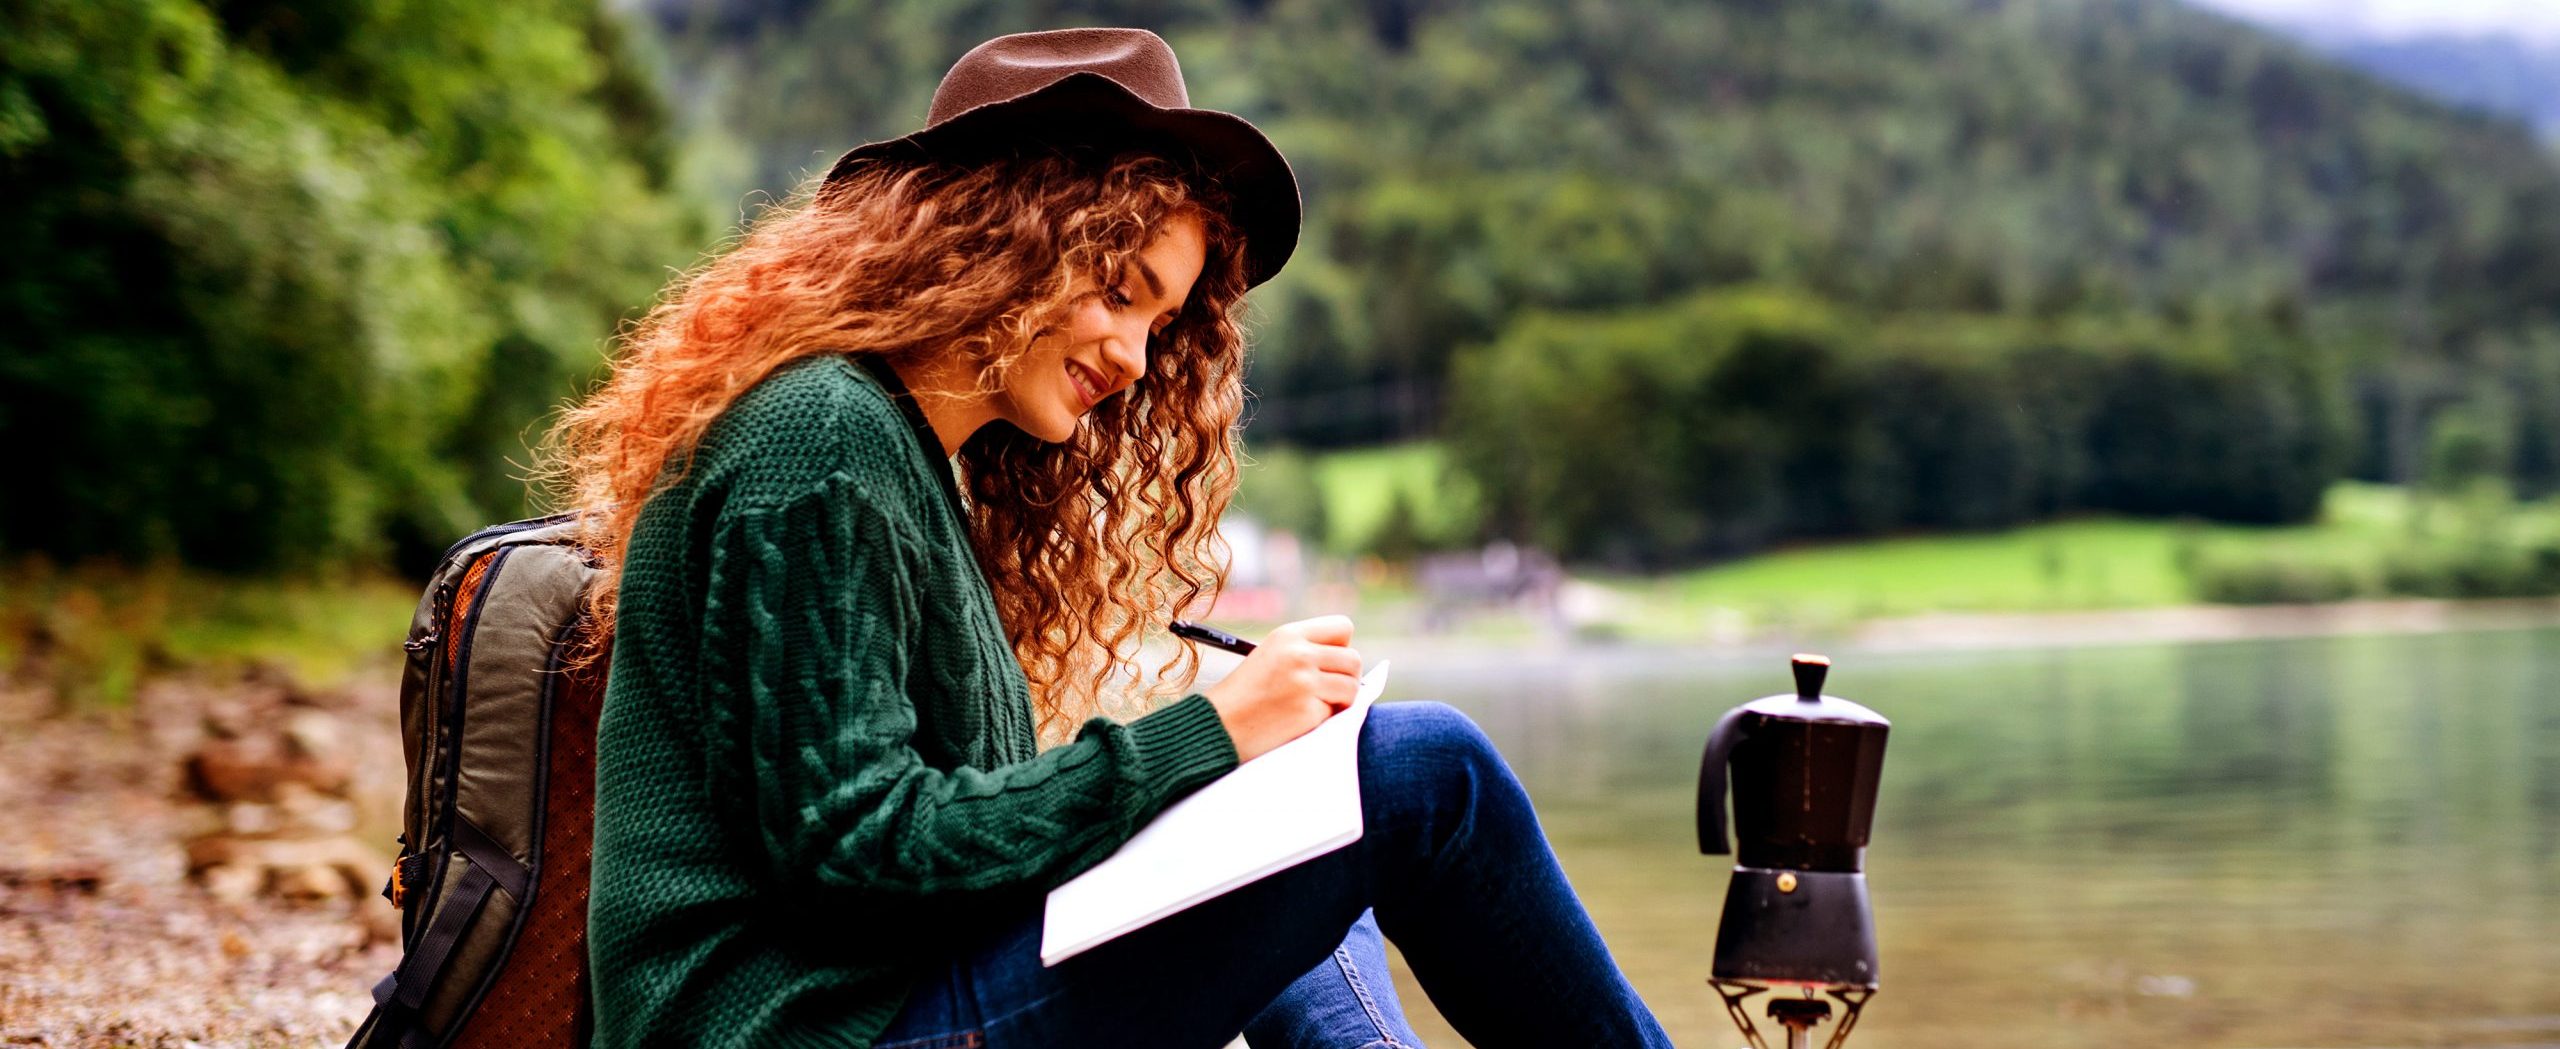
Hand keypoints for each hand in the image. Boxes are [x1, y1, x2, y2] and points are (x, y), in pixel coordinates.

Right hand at [1200, 615, 1360, 762]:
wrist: (1219, 725)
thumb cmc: (1244, 694)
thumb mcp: (1270, 656)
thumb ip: (1305, 651)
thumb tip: (1348, 662)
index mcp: (1288, 635)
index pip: (1342, 627)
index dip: (1342, 647)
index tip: (1330, 663)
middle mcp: (1299, 654)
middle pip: (1353, 659)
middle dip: (1348, 678)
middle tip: (1331, 691)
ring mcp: (1304, 683)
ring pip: (1352, 687)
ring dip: (1341, 700)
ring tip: (1318, 706)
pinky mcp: (1307, 711)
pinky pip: (1336, 712)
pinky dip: (1324, 719)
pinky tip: (1302, 720)